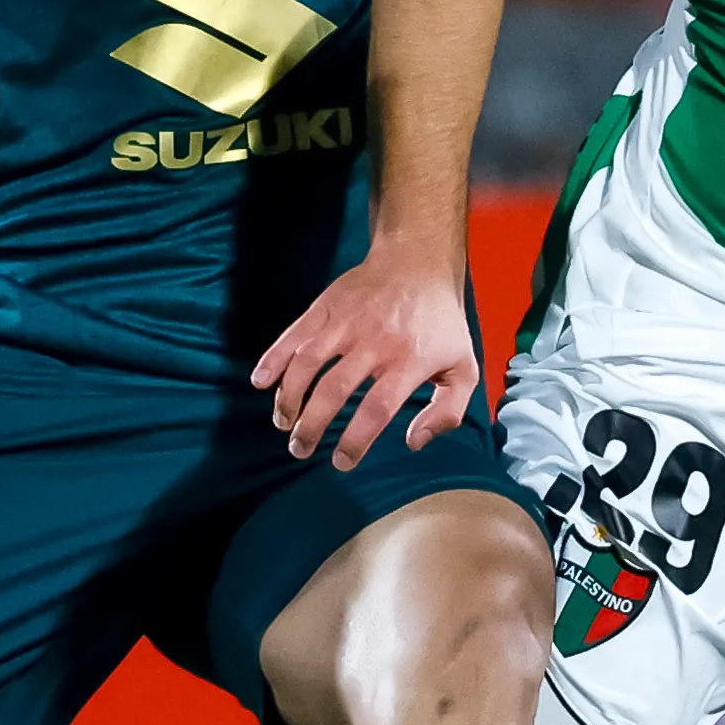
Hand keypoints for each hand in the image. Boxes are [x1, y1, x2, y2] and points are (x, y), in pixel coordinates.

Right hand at [253, 246, 481, 468]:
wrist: (418, 262)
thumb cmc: (442, 323)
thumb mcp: (464, 367)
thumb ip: (447, 411)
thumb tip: (413, 442)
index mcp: (409, 361)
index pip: (376, 409)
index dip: (354, 440)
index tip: (341, 462)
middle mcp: (374, 342)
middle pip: (333, 391)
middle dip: (311, 426)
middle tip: (300, 449)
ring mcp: (346, 322)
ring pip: (307, 363)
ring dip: (288, 397)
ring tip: (282, 423)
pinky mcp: (326, 307)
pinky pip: (294, 335)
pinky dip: (272, 358)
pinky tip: (260, 382)